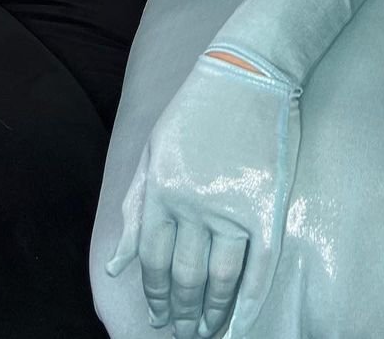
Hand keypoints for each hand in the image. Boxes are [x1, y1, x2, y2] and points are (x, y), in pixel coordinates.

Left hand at [104, 51, 300, 338]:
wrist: (248, 71)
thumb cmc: (198, 107)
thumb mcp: (154, 149)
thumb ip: (135, 208)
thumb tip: (117, 265)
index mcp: (161, 189)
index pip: (152, 261)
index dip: (154, 295)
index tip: (159, 316)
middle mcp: (192, 203)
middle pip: (184, 276)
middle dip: (181, 311)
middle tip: (183, 332)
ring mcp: (231, 205)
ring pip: (220, 277)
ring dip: (213, 311)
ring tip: (209, 329)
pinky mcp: (266, 204)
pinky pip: (259, 265)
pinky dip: (250, 299)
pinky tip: (243, 320)